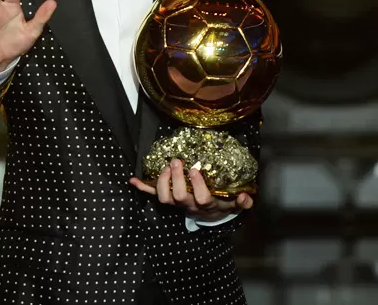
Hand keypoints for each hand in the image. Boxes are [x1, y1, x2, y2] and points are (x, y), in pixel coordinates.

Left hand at [128, 159, 253, 222]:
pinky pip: (153, 195)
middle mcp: (188, 204)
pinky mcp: (168, 199)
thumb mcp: (234, 204)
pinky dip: (142, 188)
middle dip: (176, 179)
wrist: (208, 216)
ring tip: (166, 166)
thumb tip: (245, 197)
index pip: (201, 198)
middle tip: (177, 161)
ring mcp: (176, 203)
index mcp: (205, 204)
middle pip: (178, 196)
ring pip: (164, 198)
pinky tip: (132, 180)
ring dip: (161, 181)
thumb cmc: (221, 205)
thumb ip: (242, 202)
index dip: (197, 186)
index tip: (195, 170)